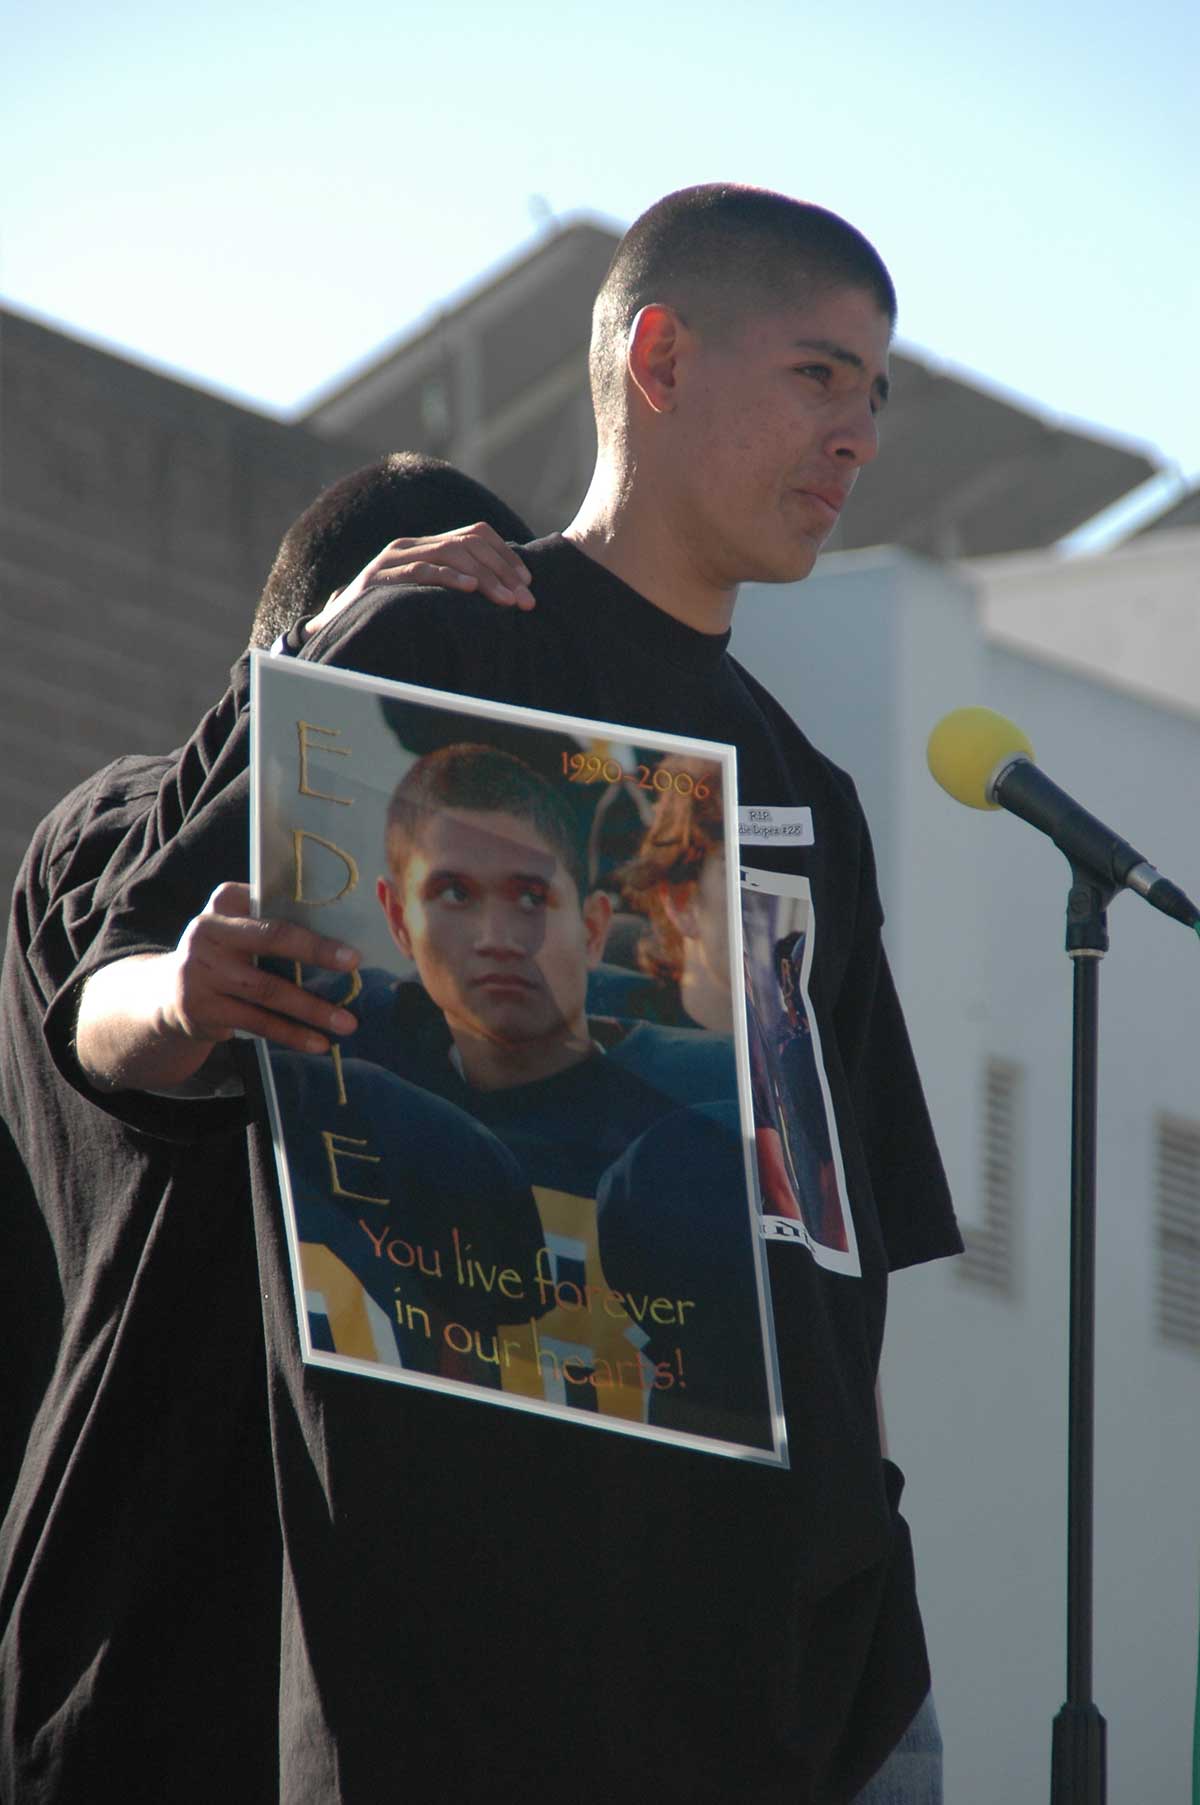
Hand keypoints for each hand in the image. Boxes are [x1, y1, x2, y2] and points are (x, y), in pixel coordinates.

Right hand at [76, 882, 360, 1092]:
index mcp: (224, 901)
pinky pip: (257, 1022)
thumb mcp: (239, 929)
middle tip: (354, 964)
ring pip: (268, 989)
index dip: (308, 917)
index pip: (272, 904)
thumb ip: (274, 923)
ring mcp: (200, 971)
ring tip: (347, 1023)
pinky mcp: (202, 1008)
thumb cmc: (224, 957)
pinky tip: (318, 1044)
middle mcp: (206, 930)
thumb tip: (341, 938)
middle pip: (271, 938)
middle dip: (315, 951)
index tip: (345, 937)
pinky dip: (291, 1034)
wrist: (167, 996)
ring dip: (312, 1008)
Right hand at [304, 523, 534, 638]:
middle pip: (468, 543)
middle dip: (502, 572)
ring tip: (506, 601)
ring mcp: (392, 559)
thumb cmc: (388, 615)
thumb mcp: (425, 596)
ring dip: (485, 579)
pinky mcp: (380, 578)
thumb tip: (504, 596)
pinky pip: (421, 571)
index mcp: (424, 545)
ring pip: (450, 554)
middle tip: (525, 601)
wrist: (337, 627)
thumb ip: (454, 586)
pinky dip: (448, 577)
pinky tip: (470, 590)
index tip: (527, 583)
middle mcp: (409, 545)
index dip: (505, 555)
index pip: (475, 533)